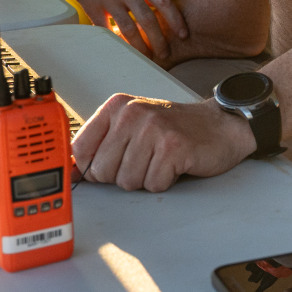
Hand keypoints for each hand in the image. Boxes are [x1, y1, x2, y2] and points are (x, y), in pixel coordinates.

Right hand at [48, 0, 188, 63]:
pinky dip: (114, 39)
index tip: (183, 34)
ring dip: (139, 46)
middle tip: (165, 54)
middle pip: (147, 20)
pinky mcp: (93, 6)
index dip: (176, 20)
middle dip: (159, 40)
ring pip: (128, 29)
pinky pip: (106, 28)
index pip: (164, 1)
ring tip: (146, 56)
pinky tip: (121, 48)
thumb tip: (160, 5)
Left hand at [71, 94, 255, 191]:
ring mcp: (153, 129)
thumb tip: (72, 171)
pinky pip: (153, 184)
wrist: (220, 124)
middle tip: (144, 161)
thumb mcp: (132, 127)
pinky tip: (174, 165)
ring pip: (127, 181)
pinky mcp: (173, 147)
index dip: (91, 168)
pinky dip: (164, 182)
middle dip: (121, 176)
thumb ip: (102, 144)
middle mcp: (132, 113)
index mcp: (116, 107)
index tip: (106, 168)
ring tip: (159, 161)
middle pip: (102, 171)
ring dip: (145, 179)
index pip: (79, 149)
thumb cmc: (174, 129)